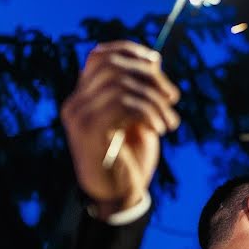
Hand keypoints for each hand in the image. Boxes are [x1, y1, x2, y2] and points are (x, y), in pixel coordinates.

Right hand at [60, 41, 180, 218]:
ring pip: (121, 83)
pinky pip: (123, 104)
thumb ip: (140, 91)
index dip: (130, 51)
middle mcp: (75, 103)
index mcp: (84, 98)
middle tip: (172, 98)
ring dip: (154, 100)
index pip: (100, 55)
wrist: (119, 197)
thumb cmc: (130, 160)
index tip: (157, 63)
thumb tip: (153, 58)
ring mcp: (79, 116)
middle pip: (112, 64)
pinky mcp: (89, 131)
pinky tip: (161, 129)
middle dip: (149, 76)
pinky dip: (149, 112)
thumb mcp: (138, 118)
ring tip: (170, 122)